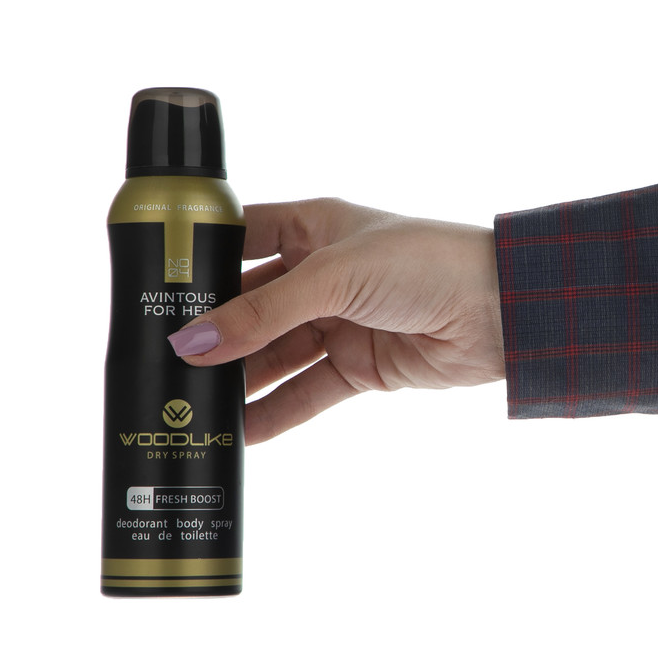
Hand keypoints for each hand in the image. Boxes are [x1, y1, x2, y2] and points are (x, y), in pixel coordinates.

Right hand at [168, 198, 504, 443]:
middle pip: (252, 306)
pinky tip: (243, 430)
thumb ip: (264, 312)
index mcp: (313, 228)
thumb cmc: (427, 262)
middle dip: (215, 334)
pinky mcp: (361, 364)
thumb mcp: (334, 275)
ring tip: (195, 405)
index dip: (199, 262)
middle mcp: (321, 274)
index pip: (239, 239)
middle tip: (169, 363)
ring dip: (240, 379)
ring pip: (276, 353)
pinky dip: (278, 411)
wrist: (501, 309)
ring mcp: (340, 321)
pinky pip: (309, 390)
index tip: (156, 292)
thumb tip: (194, 342)